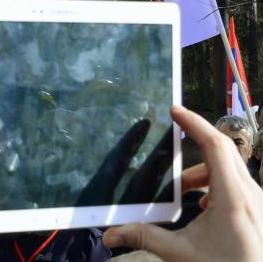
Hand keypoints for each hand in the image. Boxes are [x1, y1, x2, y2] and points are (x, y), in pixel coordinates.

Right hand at [103, 105, 262, 261]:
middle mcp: (251, 195)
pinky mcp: (259, 211)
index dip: (194, 124)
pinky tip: (203, 206)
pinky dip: (216, 183)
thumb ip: (145, 237)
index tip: (174, 110)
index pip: (215, 146)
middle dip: (195, 142)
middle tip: (171, 135)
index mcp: (233, 198)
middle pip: (223, 151)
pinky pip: (237, 184)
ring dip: (203, 171)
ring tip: (181, 190)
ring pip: (230, 169)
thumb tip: (110, 234)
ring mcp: (258, 202)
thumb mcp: (181, 254)